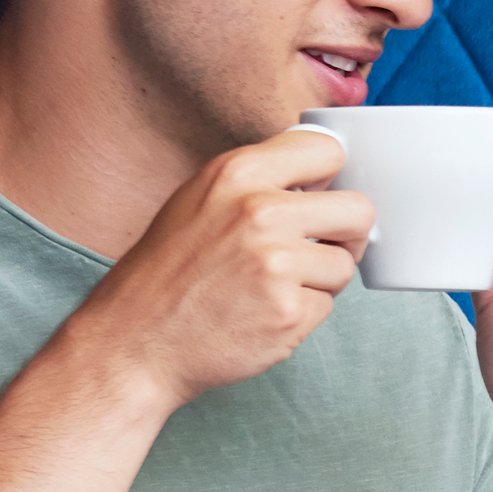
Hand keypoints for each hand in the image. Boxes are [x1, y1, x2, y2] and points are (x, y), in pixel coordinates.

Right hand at [66, 128, 369, 409]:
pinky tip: (261, 314)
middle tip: (315, 250)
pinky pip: (327, 306)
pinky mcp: (288, 311)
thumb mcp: (200, 200)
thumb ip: (259, 181)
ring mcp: (276, 263)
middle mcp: (259, 211)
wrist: (134, 341)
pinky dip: (302, 314)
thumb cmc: (168, 272)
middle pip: (359, 209)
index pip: (327, 150)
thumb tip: (325, 174)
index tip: (320, 196)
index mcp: (236, 173)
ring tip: (271, 288)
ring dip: (319, 280)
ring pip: (344, 264)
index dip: (331, 177)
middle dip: (345, 233)